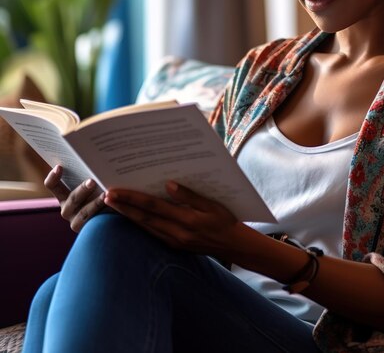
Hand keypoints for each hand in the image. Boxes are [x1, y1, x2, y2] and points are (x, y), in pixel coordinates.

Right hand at [45, 165, 107, 232]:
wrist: (111, 218)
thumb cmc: (101, 193)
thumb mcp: (94, 184)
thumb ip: (92, 174)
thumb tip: (97, 155)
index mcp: (65, 195)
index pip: (53, 186)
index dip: (53, 177)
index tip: (60, 167)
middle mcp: (67, 209)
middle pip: (72, 198)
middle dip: (82, 189)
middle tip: (92, 181)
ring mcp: (76, 221)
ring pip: (84, 212)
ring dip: (95, 203)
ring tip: (105, 195)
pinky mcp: (88, 230)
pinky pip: (94, 222)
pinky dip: (104, 213)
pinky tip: (112, 206)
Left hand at [104, 182, 239, 258]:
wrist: (232, 245)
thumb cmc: (225, 220)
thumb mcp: (212, 204)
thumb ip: (190, 195)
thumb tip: (169, 185)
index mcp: (186, 220)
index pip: (153, 206)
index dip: (132, 199)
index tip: (115, 191)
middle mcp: (176, 233)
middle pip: (144, 218)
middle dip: (123, 207)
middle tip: (106, 197)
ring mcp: (173, 241)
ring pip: (145, 227)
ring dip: (128, 216)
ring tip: (113, 205)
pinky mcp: (173, 245)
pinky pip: (151, 233)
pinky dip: (139, 224)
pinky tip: (132, 216)